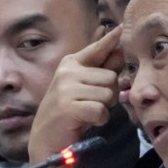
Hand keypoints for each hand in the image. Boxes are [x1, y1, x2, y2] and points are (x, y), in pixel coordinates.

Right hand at [28, 26, 122, 159]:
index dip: (110, 40)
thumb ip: (100, 72)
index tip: (121, 28)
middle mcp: (68, 71)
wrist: (46, 139)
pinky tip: (85, 121)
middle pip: (111, 77)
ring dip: (104, 109)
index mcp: (71, 64)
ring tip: (87, 113)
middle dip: (110, 95)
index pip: (97, 49)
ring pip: (108, 94)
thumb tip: (120, 53)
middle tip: (92, 105)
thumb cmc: (70, 113)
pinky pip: (101, 110)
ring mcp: (66, 88)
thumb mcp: (84, 88)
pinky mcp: (69, 106)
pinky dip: (98, 120)